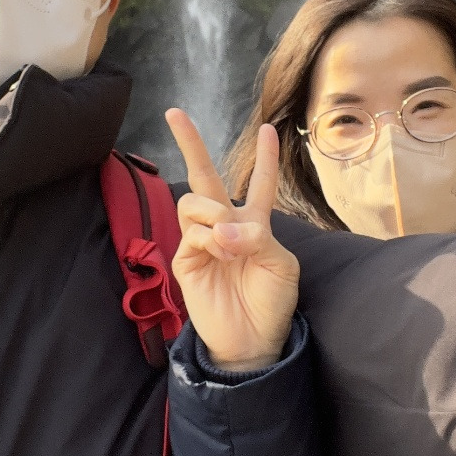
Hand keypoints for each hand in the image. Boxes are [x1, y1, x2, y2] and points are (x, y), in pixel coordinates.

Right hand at [165, 108, 299, 371]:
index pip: (258, 183)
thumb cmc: (272, 303)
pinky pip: (191, 232)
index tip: (268, 130)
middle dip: (190, 143)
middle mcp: (225, 226)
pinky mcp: (185, 260)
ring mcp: (202, 241)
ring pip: (194, 201)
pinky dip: (208, 237)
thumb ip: (258, 236)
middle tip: (174, 113)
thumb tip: (225, 228)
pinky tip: (221, 252)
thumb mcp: (281, 264)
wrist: (253, 341)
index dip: (265, 158)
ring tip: (229, 242)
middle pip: (205, 176)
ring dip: (214, 212)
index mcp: (255, 224)